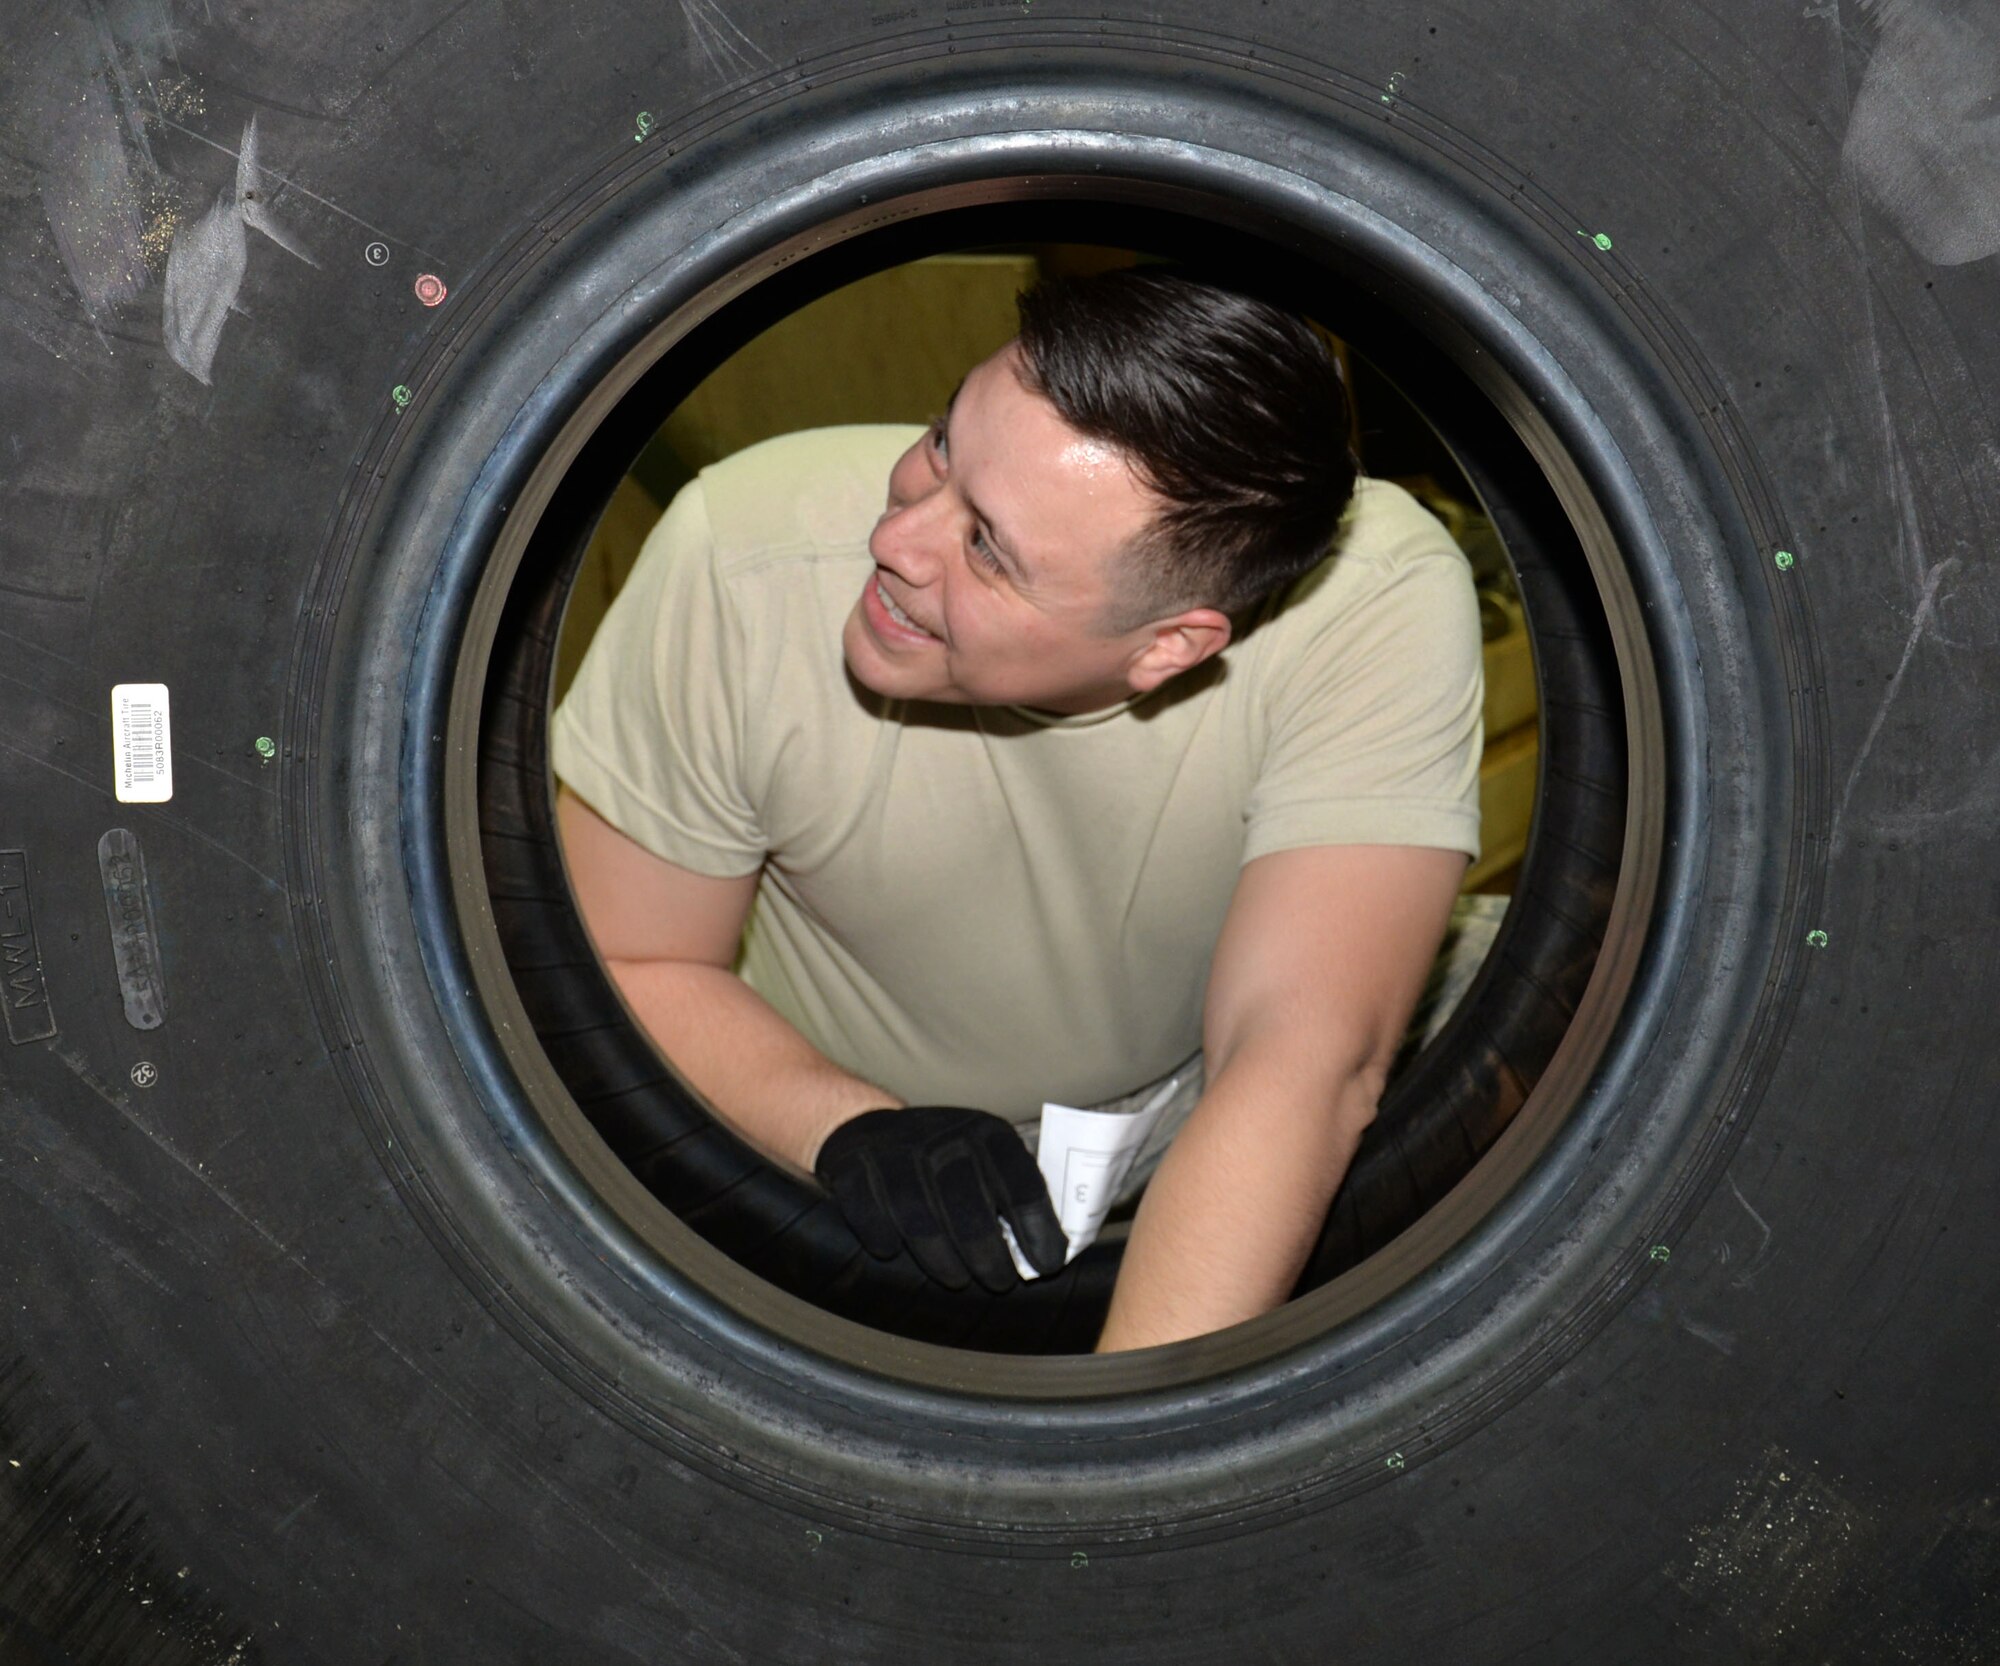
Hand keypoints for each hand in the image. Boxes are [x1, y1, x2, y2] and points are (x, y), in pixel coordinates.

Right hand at [814, 1106, 1068, 1291]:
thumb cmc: (943, 1162)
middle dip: (988, 1254)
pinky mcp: (857, 1168)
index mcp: (988, 1135)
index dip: (1038, 1230)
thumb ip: (1013, 1197)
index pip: (1021, 1185)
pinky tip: (894, 1253)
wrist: (872, 1130)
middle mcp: (945, 1137)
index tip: (1048, 1266)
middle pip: (970, 1206)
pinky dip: (885, 1240)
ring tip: (955, 1280)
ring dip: (941, 1258)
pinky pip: (872, 1214)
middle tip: (999, 1282)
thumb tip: (1052, 1254)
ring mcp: (897, 1151)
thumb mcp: (985, 1161)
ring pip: (921, 1217)